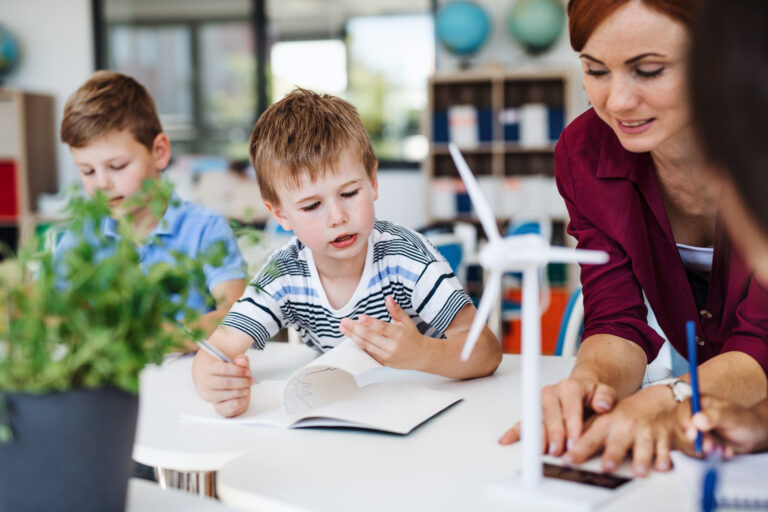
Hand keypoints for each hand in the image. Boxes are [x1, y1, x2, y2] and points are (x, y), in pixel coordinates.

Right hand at [192, 352, 252, 416]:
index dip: (238, 370)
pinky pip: (233, 405)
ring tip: (247, 387)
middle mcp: (208, 384)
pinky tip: (243, 395)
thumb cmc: (227, 374)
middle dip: (243, 381)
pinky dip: (243, 400)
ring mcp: (212, 397)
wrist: (217, 387)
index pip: (223, 369)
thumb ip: (241, 360)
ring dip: (244, 390)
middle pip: (227, 382)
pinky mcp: (219, 407)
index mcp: (210, 369)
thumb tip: (242, 361)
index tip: (248, 371)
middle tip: (250, 380)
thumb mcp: (234, 364)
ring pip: (232, 394)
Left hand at [339, 296, 426, 369]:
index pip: (381, 328)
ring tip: (343, 328)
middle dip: (354, 328)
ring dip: (352, 336)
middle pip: (370, 337)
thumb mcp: (406, 321)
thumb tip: (388, 298)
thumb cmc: (412, 337)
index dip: (370, 322)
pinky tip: (351, 337)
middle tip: (344, 321)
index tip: (360, 317)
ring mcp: (386, 355)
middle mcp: (392, 346)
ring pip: (366, 345)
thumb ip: (395, 310)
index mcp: (398, 334)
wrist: (420, 356)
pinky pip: (368, 352)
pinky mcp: (382, 362)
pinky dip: (358, 344)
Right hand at [499, 377, 617, 455]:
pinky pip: (523, 422)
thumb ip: (605, 397)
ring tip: (540, 451)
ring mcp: (541, 403)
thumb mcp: (606, 393)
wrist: (583, 390)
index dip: (572, 425)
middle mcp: (552, 393)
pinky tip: (507, 439)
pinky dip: (514, 431)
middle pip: (551, 416)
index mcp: (570, 386)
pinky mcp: (534, 413)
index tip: (574, 440)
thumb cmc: (593, 395)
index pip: (570, 408)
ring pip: (537, 420)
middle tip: (558, 451)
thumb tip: (602, 405)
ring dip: (537, 436)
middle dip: (554, 435)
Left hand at [563, 385, 678, 476]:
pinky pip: (666, 449)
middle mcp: (625, 428)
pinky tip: (663, 466)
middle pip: (617, 444)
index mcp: (607, 423)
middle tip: (606, 467)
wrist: (656, 402)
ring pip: (644, 448)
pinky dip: (666, 458)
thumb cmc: (626, 415)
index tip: (568, 460)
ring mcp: (645, 433)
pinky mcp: (664, 439)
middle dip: (612, 455)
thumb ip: (586, 433)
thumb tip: (562, 448)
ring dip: (641, 459)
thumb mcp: (603, 420)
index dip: (578, 450)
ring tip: (639, 471)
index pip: (589, 438)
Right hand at [684, 395, 767, 455]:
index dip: (684, 423)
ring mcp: (693, 431)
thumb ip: (715, 416)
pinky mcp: (697, 444)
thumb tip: (696, 421)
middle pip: (680, 429)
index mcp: (698, 403)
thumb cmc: (744, 421)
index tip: (692, 434)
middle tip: (711, 447)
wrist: (753, 436)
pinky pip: (694, 453)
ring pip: (685, 443)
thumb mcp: (733, 416)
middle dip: (695, 441)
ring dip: (703, 450)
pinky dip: (709, 456)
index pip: (682, 411)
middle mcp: (691, 416)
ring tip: (721, 449)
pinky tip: (723, 451)